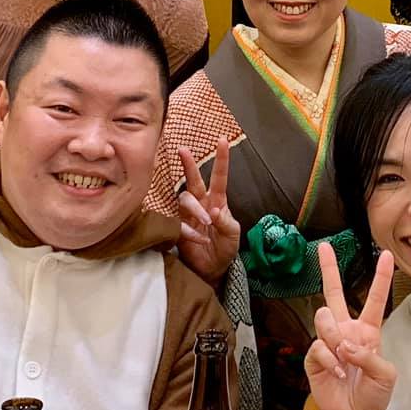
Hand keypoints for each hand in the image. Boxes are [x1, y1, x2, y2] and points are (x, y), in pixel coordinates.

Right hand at [176, 139, 241, 282]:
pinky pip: (179, 223)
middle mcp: (201, 203)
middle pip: (193, 180)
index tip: (222, 140)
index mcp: (217, 201)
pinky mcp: (177, 228)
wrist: (213, 268)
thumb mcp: (233, 233)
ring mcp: (187, 215)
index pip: (219, 177)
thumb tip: (214, 210)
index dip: (221, 159)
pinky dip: (190, 231)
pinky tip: (200, 240)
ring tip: (206, 223)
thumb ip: (225, 221)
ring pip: (185, 200)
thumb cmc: (226, 247)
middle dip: (189, 165)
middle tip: (183, 150)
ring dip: (196, 210)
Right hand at [305, 245, 397, 409]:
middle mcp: (346, 332)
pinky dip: (330, 360)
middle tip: (323, 248)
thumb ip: (371, 356)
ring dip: (335, 336)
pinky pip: (318, 346)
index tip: (386, 255)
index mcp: (368, 333)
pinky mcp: (314, 358)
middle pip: (335, 295)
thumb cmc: (373, 398)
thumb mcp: (386, 376)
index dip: (380, 278)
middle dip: (329, 270)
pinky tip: (338, 372)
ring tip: (344, 356)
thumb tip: (346, 344)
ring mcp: (328, 344)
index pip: (374, 300)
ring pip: (324, 318)